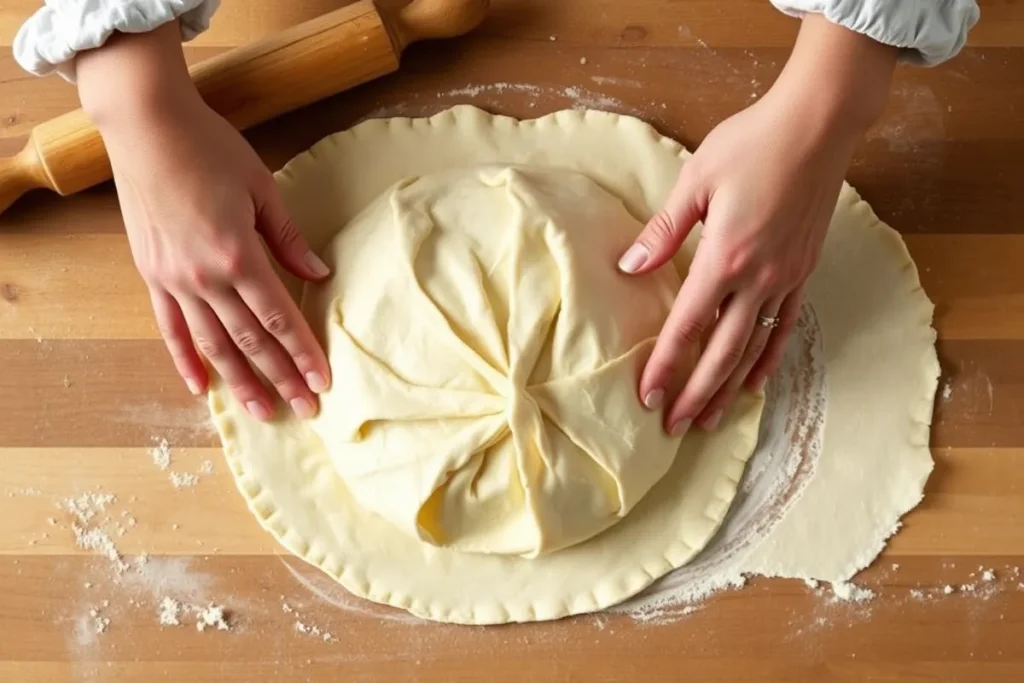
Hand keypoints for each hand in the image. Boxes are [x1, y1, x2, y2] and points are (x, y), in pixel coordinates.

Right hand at [77, 24, 330, 419]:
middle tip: (305, 410)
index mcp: (238, 255)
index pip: (279, 318)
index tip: (322, 382)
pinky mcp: (151, 275)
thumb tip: (320, 273)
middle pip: (250, 341)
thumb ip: (288, 239)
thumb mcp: (262, 189)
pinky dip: (184, 359)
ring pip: (211, 344)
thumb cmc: (210, 149)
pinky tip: (200, 387)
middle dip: (280, 378)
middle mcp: (204, 277)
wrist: (146, 127)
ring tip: (261, 412)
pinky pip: (169, 328)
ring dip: (238, 381)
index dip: (302, 353)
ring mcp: (173, 279)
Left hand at [619, 15, 896, 434]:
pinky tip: (755, 382)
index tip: (647, 397)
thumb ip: (663, 230)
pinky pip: (785, 326)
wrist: (817, 124)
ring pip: (754, 347)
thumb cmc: (752, 143)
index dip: (665, 365)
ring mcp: (785, 277)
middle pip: (721, 351)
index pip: (686, 326)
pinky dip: (768, 358)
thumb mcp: (695, 180)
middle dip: (695, 393)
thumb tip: (628, 268)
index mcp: (723, 257)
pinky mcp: (803, 270)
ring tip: (709, 419)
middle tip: (674, 427)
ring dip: (729, 386)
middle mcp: (757, 277)